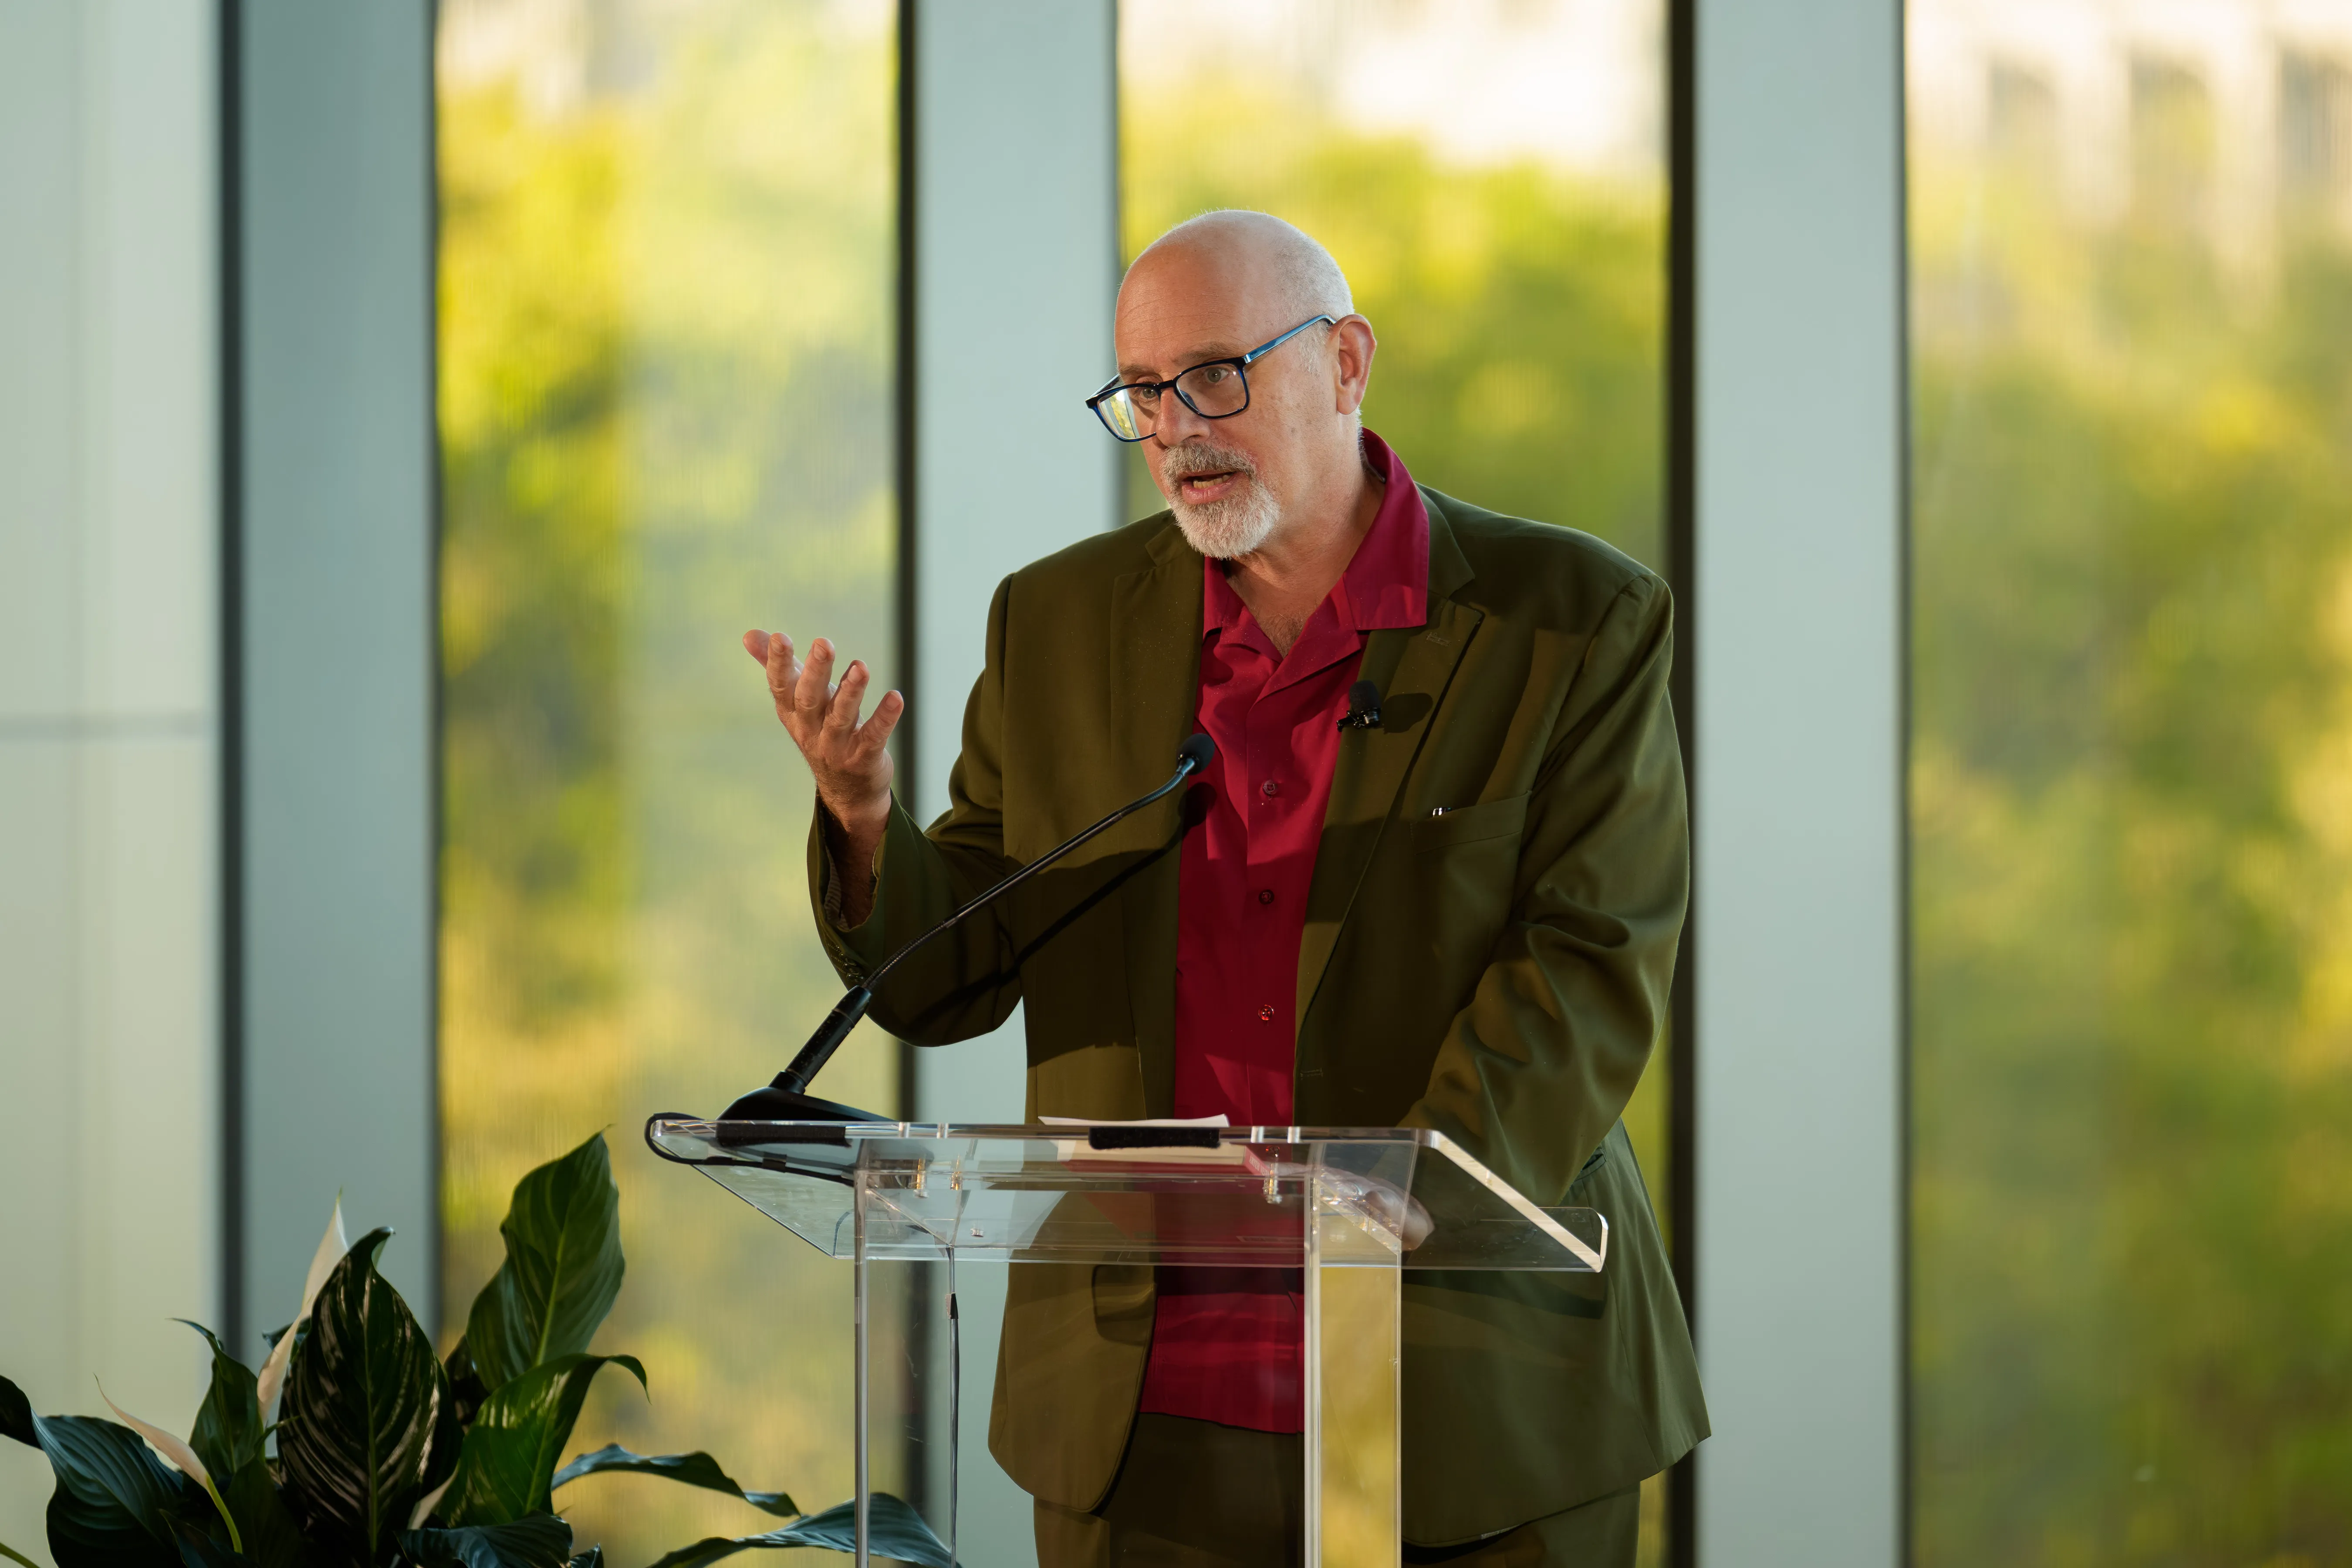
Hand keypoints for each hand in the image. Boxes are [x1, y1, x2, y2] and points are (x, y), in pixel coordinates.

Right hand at [744, 629, 902, 920]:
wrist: (847, 791)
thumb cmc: (821, 732)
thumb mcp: (798, 702)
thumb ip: (781, 668)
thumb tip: (748, 634)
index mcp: (792, 713)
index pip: (781, 686)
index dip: (778, 663)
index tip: (780, 637)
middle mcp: (810, 730)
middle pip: (810, 699)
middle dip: (816, 671)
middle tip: (824, 643)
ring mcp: (836, 747)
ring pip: (841, 718)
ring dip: (851, 692)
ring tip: (861, 667)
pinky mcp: (863, 758)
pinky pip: (873, 737)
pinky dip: (884, 718)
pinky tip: (896, 698)